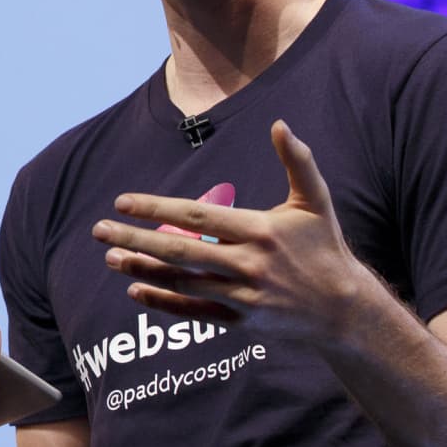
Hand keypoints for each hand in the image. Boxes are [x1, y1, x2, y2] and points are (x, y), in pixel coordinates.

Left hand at [90, 119, 374, 341]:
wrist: (347, 311)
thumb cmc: (326, 248)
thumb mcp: (315, 202)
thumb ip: (298, 162)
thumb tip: (279, 123)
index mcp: (262, 230)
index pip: (197, 217)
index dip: (156, 209)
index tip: (122, 202)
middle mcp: (250, 265)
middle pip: (180, 251)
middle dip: (135, 239)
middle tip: (99, 230)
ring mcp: (244, 297)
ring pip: (182, 282)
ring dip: (143, 270)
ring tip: (111, 257)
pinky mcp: (242, 322)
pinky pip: (194, 310)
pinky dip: (163, 302)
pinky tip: (135, 291)